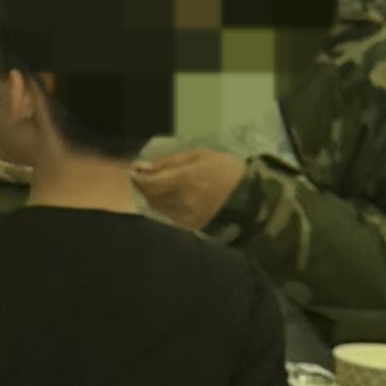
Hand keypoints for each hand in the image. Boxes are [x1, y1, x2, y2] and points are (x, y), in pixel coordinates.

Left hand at [129, 138, 249, 232]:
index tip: (135, 171)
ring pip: (156, 208)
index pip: (149, 183)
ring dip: (151, 198)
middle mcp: (183, 201)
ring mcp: (186, 217)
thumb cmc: (225, 170)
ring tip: (157, 188)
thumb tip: (142, 167)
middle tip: (144, 178)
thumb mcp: (199, 156)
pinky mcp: (190, 229)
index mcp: (186, 179)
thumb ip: (169, 162)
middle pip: (150, 196)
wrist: (251, 198)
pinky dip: (163, 209)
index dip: (138, 178)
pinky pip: (167, 218)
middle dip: (143, 187)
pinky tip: (169, 201)